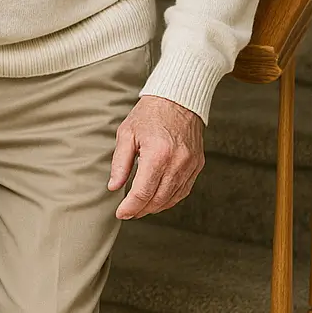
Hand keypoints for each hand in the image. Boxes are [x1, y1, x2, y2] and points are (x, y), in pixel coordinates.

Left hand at [108, 95, 204, 219]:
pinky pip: (184, 190)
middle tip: (128, 212)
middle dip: (141, 210)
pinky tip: (158, 199)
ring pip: (172, 197)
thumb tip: (114, 187)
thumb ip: (120, 163)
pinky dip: (170, 198)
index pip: (143, 192)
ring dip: (155, 207)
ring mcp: (190, 165)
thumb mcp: (127, 134)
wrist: (178, 98)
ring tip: (141, 208)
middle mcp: (177, 162)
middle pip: (159, 199)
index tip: (121, 213)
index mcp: (158, 154)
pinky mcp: (197, 164)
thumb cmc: (149, 114)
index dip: (130, 207)